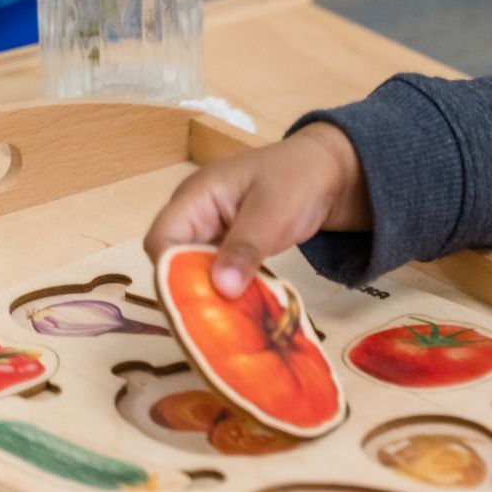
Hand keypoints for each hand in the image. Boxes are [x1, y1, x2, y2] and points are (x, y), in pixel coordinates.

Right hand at [143, 123, 370, 298]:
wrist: (328, 172)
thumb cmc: (299, 178)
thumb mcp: (275, 211)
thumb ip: (246, 246)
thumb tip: (220, 288)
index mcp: (196, 195)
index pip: (162, 239)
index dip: (172, 271)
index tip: (198, 300)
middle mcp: (194, 214)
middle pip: (172, 258)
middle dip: (189, 287)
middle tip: (215, 318)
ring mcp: (210, 230)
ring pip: (193, 268)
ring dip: (209, 291)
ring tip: (227, 319)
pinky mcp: (226, 245)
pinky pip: (215, 271)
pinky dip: (225, 288)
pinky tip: (238, 308)